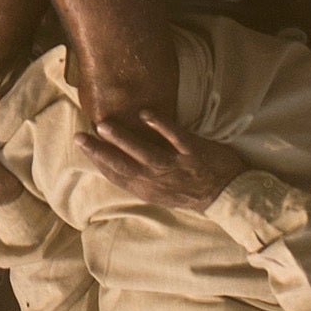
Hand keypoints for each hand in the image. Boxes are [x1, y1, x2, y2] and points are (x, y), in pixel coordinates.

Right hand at [84, 109, 243, 210]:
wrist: (229, 196)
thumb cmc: (194, 193)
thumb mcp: (163, 193)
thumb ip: (143, 179)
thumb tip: (120, 164)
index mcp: (149, 190)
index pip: (117, 176)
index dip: (97, 161)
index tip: (81, 145)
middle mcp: (158, 180)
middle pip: (124, 166)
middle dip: (100, 152)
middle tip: (80, 136)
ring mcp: (176, 167)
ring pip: (145, 153)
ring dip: (124, 139)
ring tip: (104, 125)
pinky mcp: (194, 153)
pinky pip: (176, 137)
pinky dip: (161, 126)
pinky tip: (146, 113)